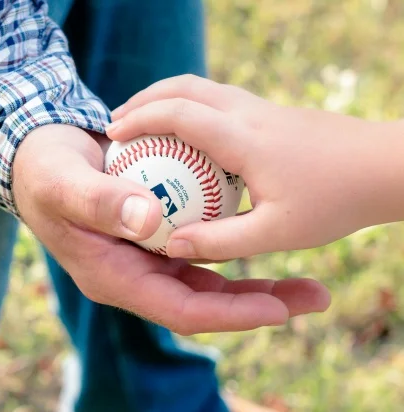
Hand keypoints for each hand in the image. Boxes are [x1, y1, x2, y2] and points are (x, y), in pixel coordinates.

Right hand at [12, 124, 329, 333]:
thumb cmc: (44, 172)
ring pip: (210, 276)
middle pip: (205, 300)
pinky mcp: (157, 232)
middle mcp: (136, 274)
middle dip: (258, 304)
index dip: (228, 313)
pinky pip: (202, 244)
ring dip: (256, 279)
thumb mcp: (62, 183)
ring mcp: (148, 254)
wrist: (38, 157)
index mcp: (114, 278)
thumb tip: (148, 219)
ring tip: (306, 281)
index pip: (179, 309)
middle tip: (314, 296)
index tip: (277, 311)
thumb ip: (98, 202)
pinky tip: (266, 233)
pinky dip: (233, 243)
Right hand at [107, 75, 403, 260]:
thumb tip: (171, 245)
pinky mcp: (270, 112)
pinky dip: (188, 107)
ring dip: (166, 99)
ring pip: (201, 88)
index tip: (114, 134)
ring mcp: (260, 108)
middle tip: (118, 124)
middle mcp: (247, 114)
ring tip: (144, 124)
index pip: (179, 114)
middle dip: (144, 101)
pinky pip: (217, 99)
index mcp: (243, 140)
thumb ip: (219, 241)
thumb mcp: (277, 232)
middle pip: (184, 88)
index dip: (140, 120)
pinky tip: (187, 136)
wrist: (388, 165)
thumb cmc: (336, 201)